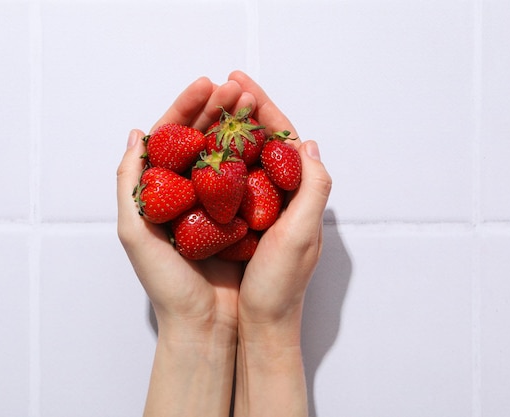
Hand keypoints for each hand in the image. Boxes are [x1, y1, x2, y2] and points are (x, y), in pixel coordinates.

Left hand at [116, 76, 255, 416]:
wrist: (205, 323)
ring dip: (238, 126)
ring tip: (253, 102)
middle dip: (217, 110)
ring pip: (226, 154)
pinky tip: (267, 137)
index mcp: (159, 191)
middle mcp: (187, 192)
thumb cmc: (166, 284)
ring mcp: (215, 202)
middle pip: (201, 140)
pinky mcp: (240, 216)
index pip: (170, 139)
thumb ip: (131, 184)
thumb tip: (136, 133)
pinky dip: (256, 158)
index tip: (205, 85)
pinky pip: (247, 180)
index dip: (186, 108)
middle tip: (236, 87)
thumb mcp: (136, 232)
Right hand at [228, 71, 331, 416]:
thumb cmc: (280, 285)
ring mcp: (259, 208)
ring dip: (226, 130)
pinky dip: (214, 160)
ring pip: (242, 157)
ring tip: (206, 107)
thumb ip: (312, 186)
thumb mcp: (301, 234)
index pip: (283, 137)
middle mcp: (281, 196)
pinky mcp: (239, 221)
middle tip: (220, 85)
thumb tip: (308, 141)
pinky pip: (226, 181)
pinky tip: (197, 149)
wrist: (259, 324)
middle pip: (261, 141)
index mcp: (300, 194)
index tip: (241, 81)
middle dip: (242, 110)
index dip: (263, 106)